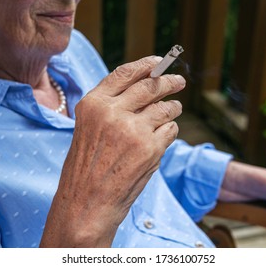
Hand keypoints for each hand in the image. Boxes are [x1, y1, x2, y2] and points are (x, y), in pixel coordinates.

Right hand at [40, 56, 184, 246]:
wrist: (87, 203)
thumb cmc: (86, 168)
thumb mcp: (88, 129)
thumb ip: (111, 107)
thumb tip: (143, 89)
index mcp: (93, 104)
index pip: (125, 73)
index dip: (145, 64)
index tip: (158, 62)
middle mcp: (112, 112)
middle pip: (150, 86)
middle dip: (169, 81)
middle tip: (179, 81)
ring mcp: (133, 130)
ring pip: (166, 108)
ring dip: (173, 107)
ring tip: (175, 108)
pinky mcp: (150, 148)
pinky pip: (171, 130)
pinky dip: (171, 130)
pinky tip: (164, 134)